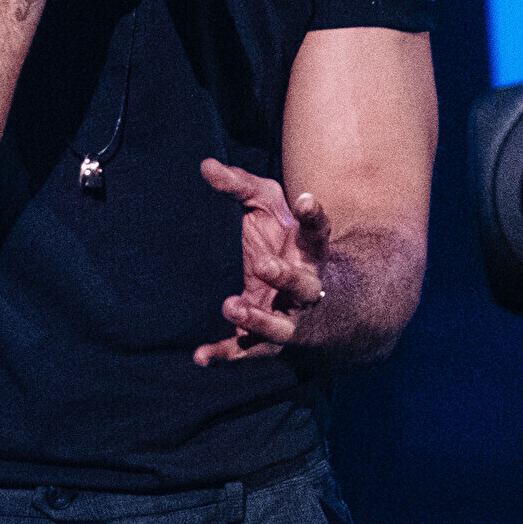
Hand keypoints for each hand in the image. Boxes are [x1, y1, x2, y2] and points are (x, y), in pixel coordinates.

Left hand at [191, 157, 327, 363]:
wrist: (322, 306)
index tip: (304, 198)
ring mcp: (292, 319)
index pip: (317, 233)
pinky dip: (225, 354)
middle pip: (303, 286)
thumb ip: (241, 187)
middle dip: (285, 276)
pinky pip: (248, 351)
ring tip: (232, 306)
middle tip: (263, 264)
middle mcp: (307, 289)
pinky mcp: (269, 340)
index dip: (313, 216)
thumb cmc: (285, 244)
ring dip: (258, 320)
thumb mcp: (269, 209)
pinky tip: (200, 356)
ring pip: (280, 327)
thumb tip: (205, 167)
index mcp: (309, 254)